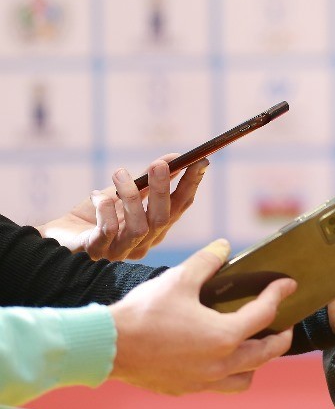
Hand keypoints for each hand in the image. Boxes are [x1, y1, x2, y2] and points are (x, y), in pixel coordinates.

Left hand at [39, 156, 207, 260]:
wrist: (59, 235)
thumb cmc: (96, 214)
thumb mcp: (127, 192)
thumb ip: (150, 179)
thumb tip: (177, 157)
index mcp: (155, 228)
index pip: (180, 207)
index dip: (191, 184)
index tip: (200, 160)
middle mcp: (143, 242)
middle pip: (162, 219)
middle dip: (163, 190)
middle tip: (159, 164)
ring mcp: (120, 250)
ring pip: (138, 227)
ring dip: (131, 196)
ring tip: (119, 172)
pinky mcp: (96, 251)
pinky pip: (108, 231)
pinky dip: (106, 208)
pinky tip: (98, 195)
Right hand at [108, 239, 294, 394]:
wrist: (107, 346)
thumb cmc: (145, 312)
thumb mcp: (180, 279)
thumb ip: (207, 261)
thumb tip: (224, 246)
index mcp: (224, 335)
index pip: (265, 314)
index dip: (278, 294)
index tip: (288, 284)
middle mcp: (219, 363)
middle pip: (266, 353)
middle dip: (280, 336)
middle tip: (285, 322)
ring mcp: (202, 380)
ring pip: (245, 377)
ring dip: (256, 362)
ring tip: (254, 344)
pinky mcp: (185, 388)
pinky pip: (218, 385)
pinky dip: (228, 372)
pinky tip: (219, 357)